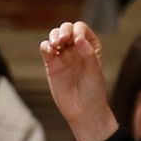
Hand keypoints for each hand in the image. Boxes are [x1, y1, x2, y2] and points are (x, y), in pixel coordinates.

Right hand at [40, 21, 119, 140]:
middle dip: (64, 30)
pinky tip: (50, 51)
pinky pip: (46, 49)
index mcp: (90, 48)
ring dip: (53, 36)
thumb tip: (79, 39)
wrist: (83, 111)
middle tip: (64, 39)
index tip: (78, 41)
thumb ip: (88, 54)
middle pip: (67, 29)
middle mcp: (76, 49)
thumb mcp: (95, 72)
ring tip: (56, 44)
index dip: (78, 30)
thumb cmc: (93, 92)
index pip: (82, 29)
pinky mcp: (51, 65)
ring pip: (54, 36)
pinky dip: (45, 46)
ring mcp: (63, 56)